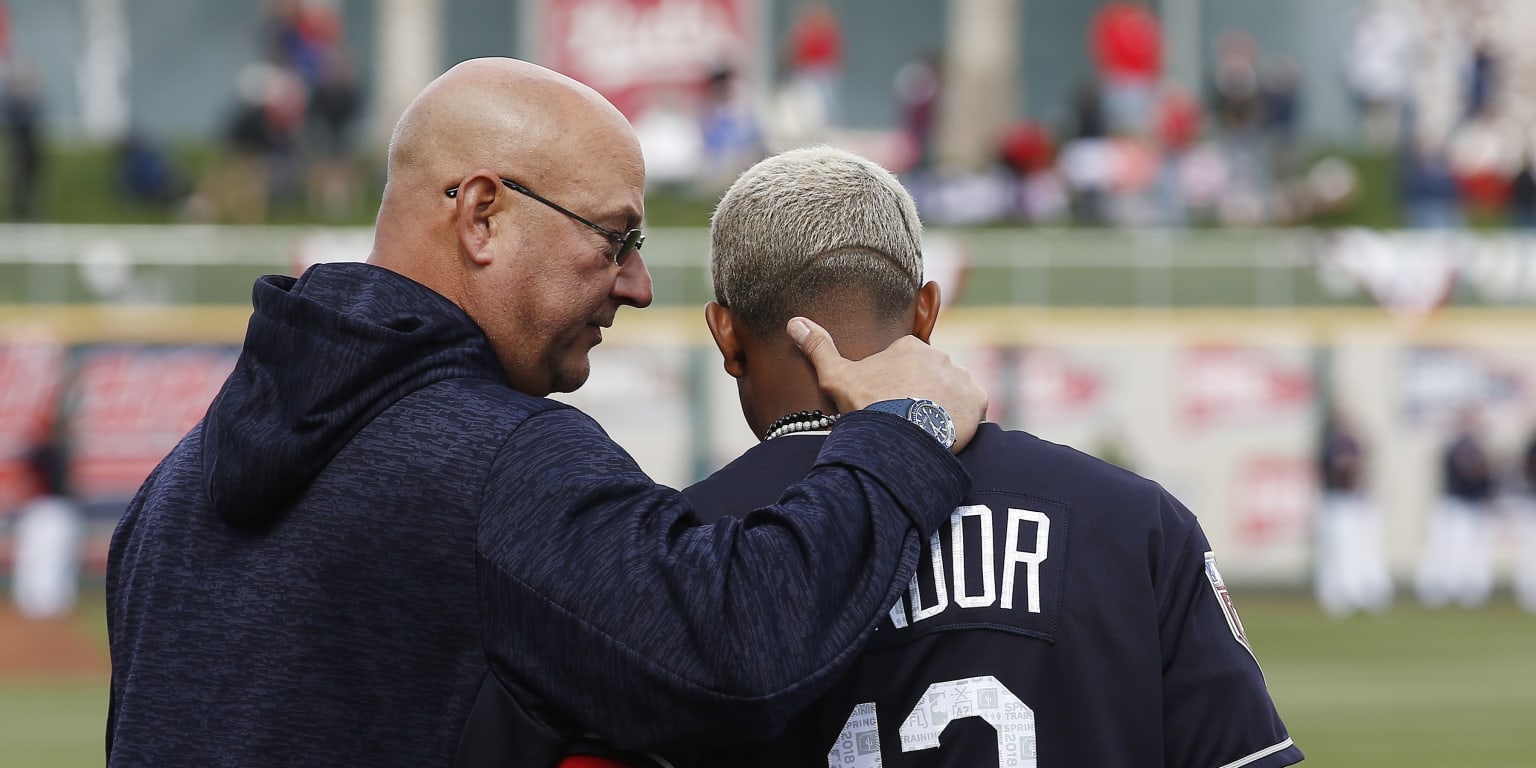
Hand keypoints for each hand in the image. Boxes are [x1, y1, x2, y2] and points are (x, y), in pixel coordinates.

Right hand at [789, 317, 986, 452]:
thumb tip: (794, 322)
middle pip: (931, 377)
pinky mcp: (977, 400)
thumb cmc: (867, 405)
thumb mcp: (836, 376)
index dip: (896, 387)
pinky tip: (944, 433)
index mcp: (909, 347)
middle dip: (922, 395)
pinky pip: (973, 408)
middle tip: (906, 420)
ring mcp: (960, 377)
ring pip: (952, 392)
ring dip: (943, 407)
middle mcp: (940, 355)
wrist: (898, 437)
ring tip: (924, 429)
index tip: (888, 405)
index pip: (907, 365)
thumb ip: (818, 347)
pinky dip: (963, 420)